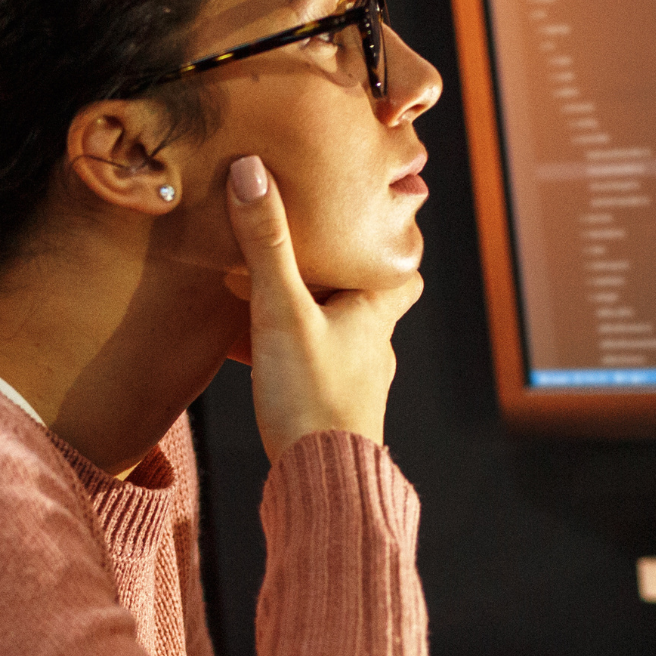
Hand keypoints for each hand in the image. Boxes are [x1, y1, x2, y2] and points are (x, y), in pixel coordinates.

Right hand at [225, 154, 421, 462]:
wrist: (319, 484)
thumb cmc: (312, 398)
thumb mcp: (282, 311)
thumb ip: (266, 244)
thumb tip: (251, 171)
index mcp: (374, 315)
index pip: (403, 273)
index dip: (391, 248)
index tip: (369, 224)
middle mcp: (373, 349)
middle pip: (365, 303)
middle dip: (338, 281)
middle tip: (306, 257)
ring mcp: (354, 385)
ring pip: (337, 338)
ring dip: (309, 319)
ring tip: (266, 299)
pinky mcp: (328, 414)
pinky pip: (312, 372)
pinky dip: (290, 357)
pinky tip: (256, 357)